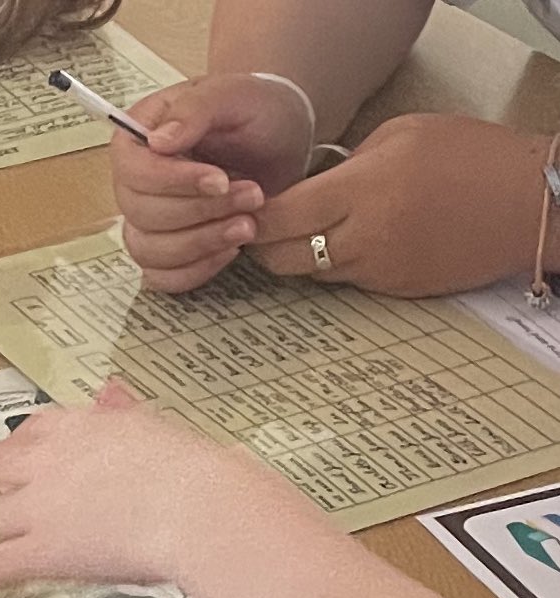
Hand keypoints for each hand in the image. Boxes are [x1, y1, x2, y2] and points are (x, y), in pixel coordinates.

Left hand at [0, 385, 310, 597]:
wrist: (194, 506)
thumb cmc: (195, 473)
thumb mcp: (158, 427)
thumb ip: (126, 413)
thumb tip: (112, 391)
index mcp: (84, 426)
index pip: (36, 429)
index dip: (19, 442)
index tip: (11, 445)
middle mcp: (50, 461)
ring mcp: (39, 506)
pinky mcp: (39, 549)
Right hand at [111, 74, 313, 292]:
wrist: (281, 140)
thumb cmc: (256, 112)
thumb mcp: (234, 94)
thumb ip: (196, 109)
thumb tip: (158, 141)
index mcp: (138, 138)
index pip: (132, 171)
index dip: (172, 182)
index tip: (219, 180)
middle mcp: (134, 183)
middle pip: (140, 214)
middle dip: (199, 211)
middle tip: (251, 195)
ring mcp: (146, 222)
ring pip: (149, 250)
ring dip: (201, 243)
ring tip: (248, 224)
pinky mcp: (166, 251)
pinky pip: (162, 277)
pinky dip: (195, 270)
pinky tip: (230, 250)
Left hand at [251, 114, 548, 296]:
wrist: (527, 205)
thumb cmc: (471, 157)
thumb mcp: (402, 136)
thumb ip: (347, 165)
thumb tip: (308, 186)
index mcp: (364, 190)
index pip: (282, 217)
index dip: (253, 219)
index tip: (240, 212)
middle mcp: (364, 237)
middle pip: (282, 258)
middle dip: (260, 247)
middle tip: (253, 232)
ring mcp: (376, 271)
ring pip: (309, 274)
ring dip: (296, 258)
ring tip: (296, 237)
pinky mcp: (390, 292)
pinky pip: (344, 282)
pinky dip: (333, 266)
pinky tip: (344, 245)